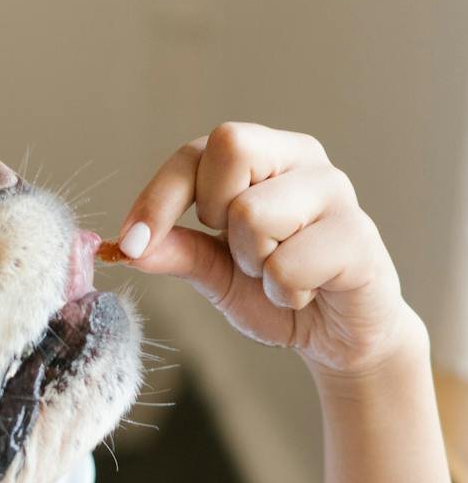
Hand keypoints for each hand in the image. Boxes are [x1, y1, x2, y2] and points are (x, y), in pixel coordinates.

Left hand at [111, 123, 422, 378]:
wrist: (339, 336)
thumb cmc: (280, 290)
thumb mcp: (216, 272)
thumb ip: (176, 252)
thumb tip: (124, 246)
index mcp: (266, 155)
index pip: (197, 150)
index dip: (159, 196)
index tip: (132, 243)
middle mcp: (303, 159)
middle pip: (230, 147)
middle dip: (217, 214)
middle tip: (243, 251)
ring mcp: (337, 192)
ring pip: (254, 212)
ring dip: (254, 263)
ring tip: (280, 275)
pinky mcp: (359, 236)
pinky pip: (289, 264)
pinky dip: (285, 292)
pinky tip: (308, 293)